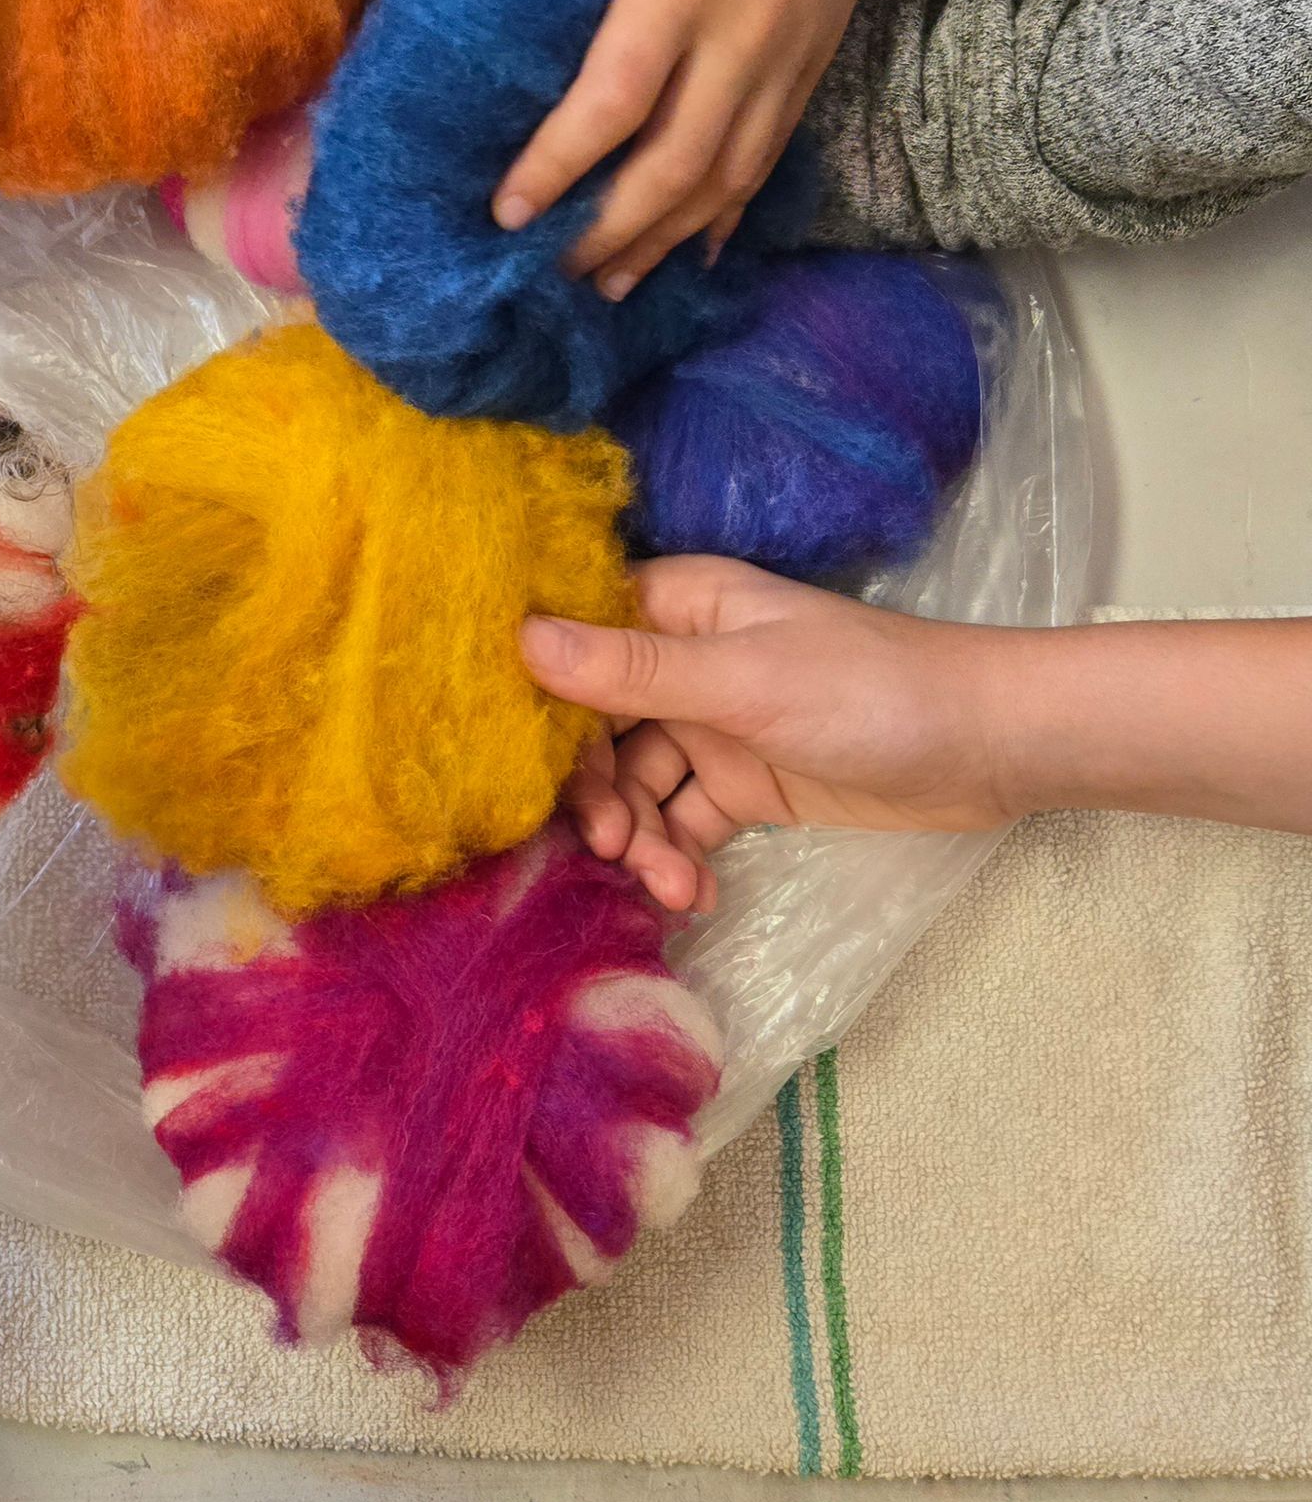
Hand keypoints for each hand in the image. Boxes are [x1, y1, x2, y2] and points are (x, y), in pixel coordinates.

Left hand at [493, 0, 908, 293]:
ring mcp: (787, 57)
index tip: (506, 212)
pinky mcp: (815, 64)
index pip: (611, 102)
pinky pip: (765, 161)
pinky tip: (686, 252)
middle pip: (671, 167)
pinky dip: (723, 215)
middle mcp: (740, 34)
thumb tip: (542, 52)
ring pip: (724, 180)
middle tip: (544, 271)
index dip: (555, 168)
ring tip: (606, 284)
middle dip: (603, 232)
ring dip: (660, 243)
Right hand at [524, 558, 1016, 910]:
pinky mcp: (743, 786)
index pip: (574, 641)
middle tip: (613, 842)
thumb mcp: (743, 681)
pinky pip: (681, 824)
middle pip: (594, 725)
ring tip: (669, 884)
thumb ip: (634, 671)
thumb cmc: (868, 690)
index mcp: (675, 605)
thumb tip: (519, 638)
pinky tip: (693, 896)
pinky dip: (676, 859)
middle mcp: (681, 660)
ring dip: (640, 837)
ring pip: (635, 784)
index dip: (538, 698)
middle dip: (595, 789)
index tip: (512, 761)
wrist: (989, 748)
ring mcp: (712, 726)